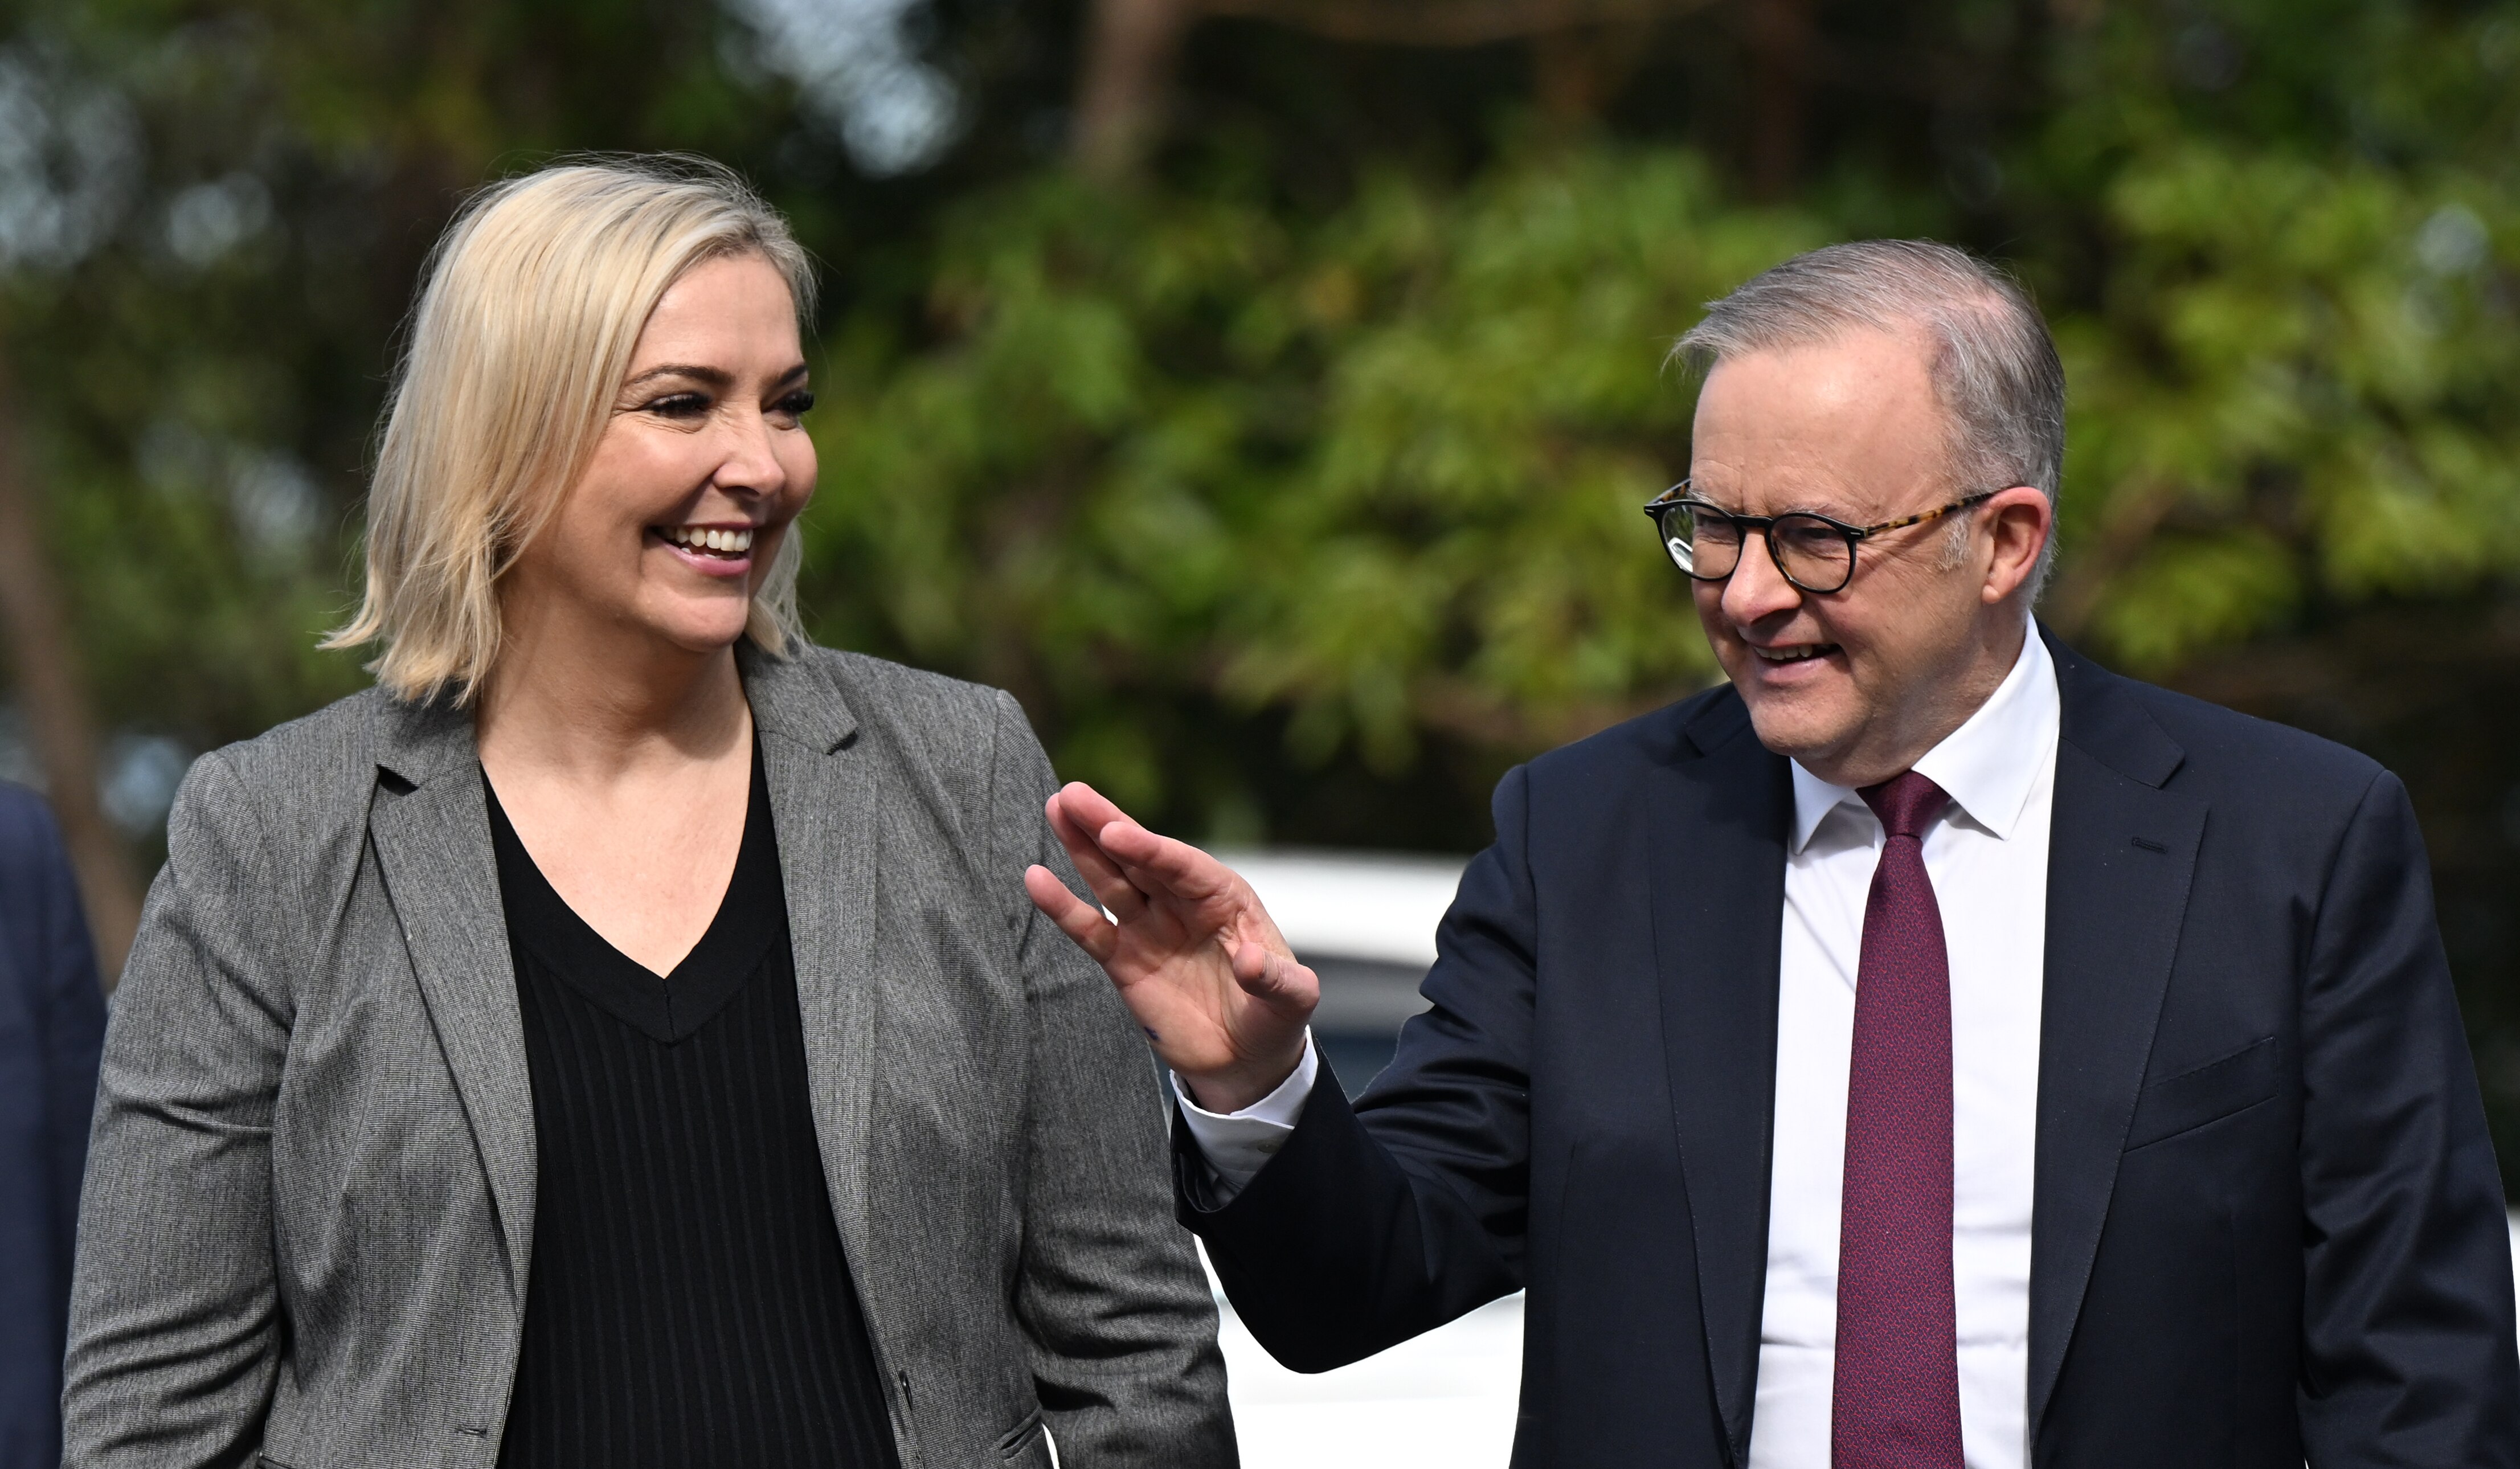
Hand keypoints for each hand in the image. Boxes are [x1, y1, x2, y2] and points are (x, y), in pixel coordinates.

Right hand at [1024, 782, 1316, 1113]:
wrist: (1245, 1059)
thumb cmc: (1274, 1018)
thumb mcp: (1294, 1000)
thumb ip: (1278, 981)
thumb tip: (1249, 962)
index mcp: (1224, 898)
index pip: (1182, 866)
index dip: (1148, 848)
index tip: (1115, 831)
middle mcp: (1182, 903)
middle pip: (1139, 858)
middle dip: (1107, 825)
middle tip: (1071, 794)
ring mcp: (1150, 928)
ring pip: (1110, 880)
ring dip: (1082, 847)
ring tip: (1056, 809)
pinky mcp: (1123, 960)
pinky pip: (1090, 929)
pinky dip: (1063, 907)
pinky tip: (1036, 878)